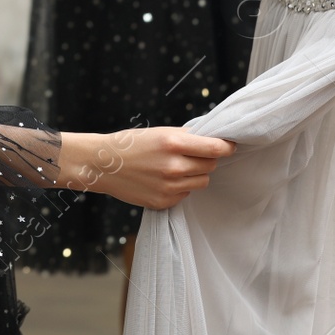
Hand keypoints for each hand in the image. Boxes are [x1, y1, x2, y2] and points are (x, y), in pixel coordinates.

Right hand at [61, 128, 236, 210]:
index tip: (231, 146)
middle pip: (210, 165)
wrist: (103, 165)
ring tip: (177, 167)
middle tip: (194, 155)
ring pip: (201, 181)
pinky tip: (164, 179)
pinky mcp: (163, 202)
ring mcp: (169, 187)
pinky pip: (186, 194)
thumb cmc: (131, 144)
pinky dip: (182, 187)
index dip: (227, 147)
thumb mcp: (159, 132)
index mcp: (173, 143)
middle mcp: (173, 166)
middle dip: (207, 159)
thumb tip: (212, 139)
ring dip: (195, 174)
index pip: (214, 148)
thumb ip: (186, 136)